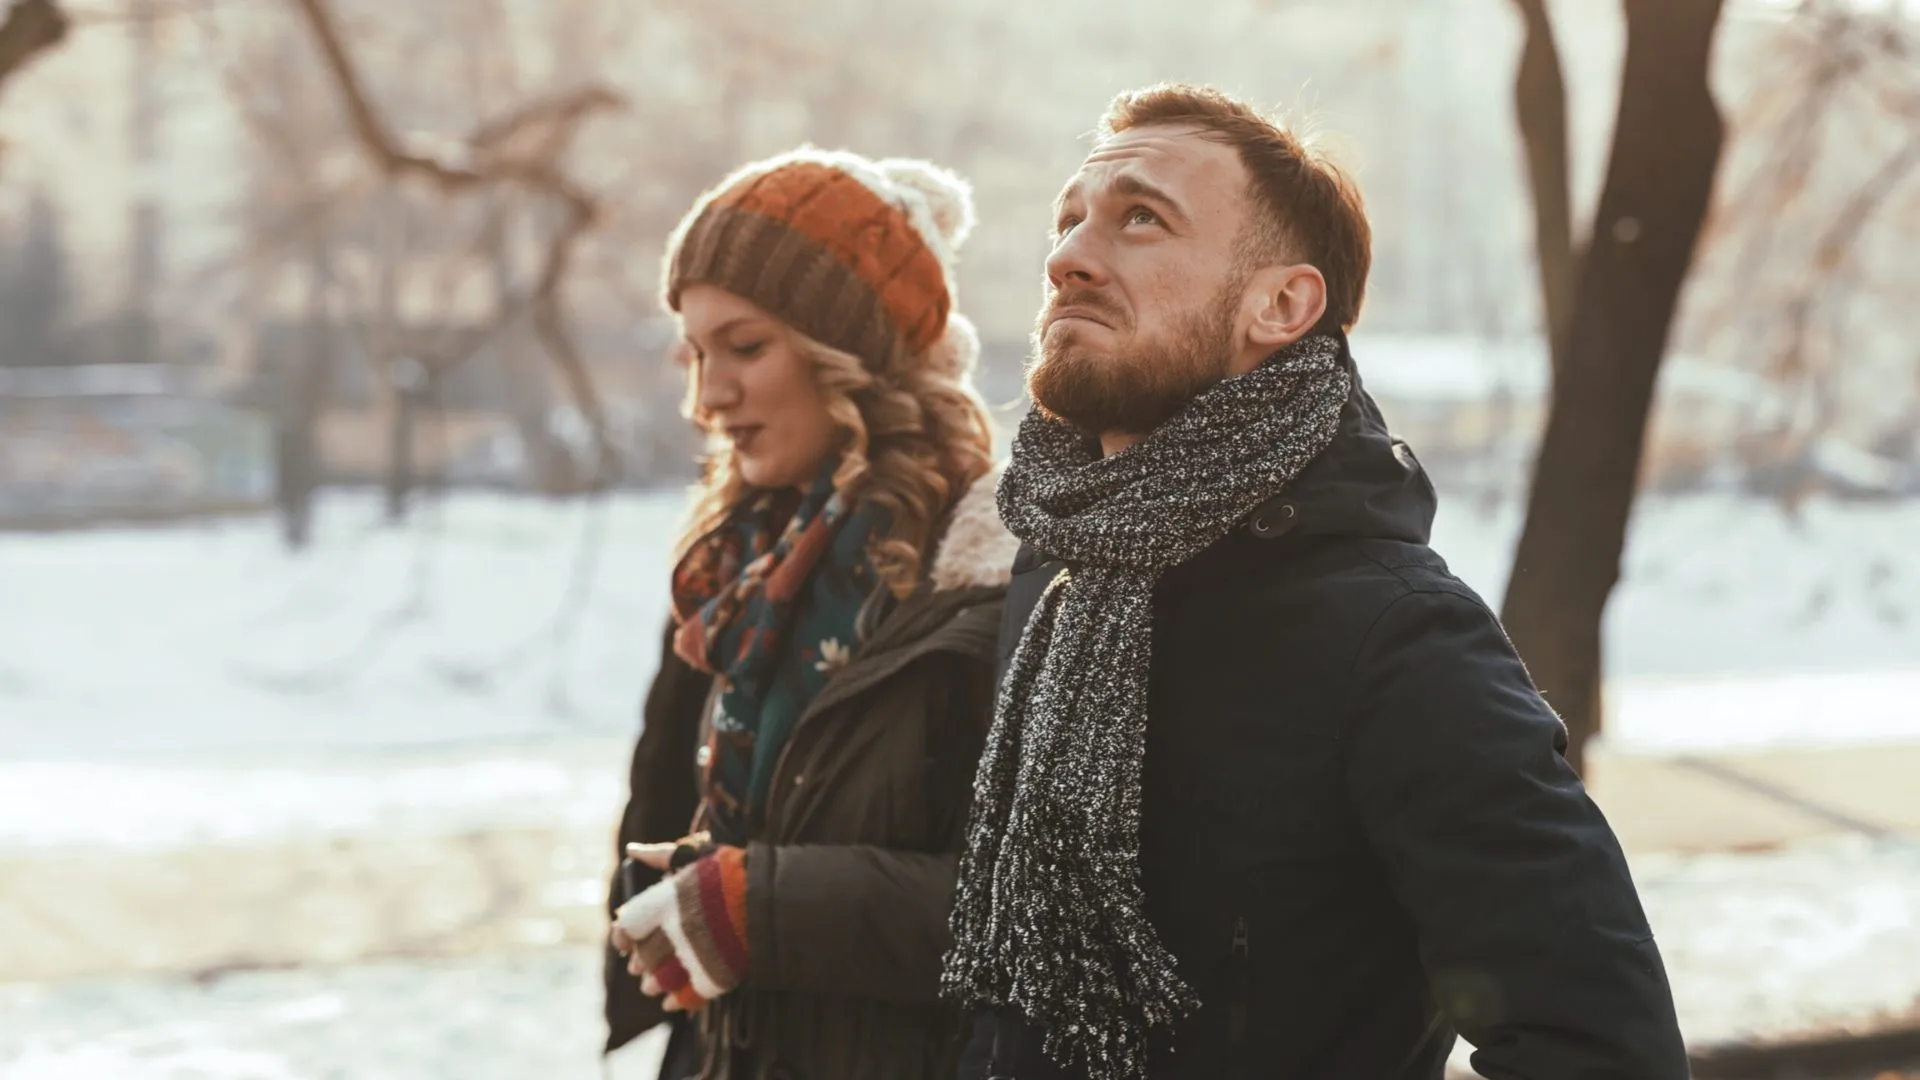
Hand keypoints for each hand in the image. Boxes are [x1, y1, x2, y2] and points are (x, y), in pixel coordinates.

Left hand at [611, 844, 749, 1014]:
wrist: (776, 894)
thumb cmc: (733, 871)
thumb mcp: (697, 856)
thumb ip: (661, 855)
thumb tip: (632, 849)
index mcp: (667, 900)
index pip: (629, 925)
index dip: (622, 935)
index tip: (624, 940)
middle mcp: (678, 928)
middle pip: (645, 956)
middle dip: (640, 963)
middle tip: (638, 968)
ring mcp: (698, 954)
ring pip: (662, 979)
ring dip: (655, 984)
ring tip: (653, 985)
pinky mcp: (718, 974)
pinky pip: (688, 995)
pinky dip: (678, 1001)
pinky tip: (671, 1002)